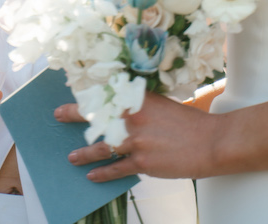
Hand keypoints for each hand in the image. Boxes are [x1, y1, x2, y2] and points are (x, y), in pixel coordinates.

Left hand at [57, 91, 212, 181]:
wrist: (209, 142)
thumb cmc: (188, 121)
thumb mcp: (161, 104)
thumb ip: (140, 106)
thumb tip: (124, 109)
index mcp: (138, 99)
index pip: (104, 94)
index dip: (86, 94)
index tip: (72, 92)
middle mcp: (133, 118)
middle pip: (97, 117)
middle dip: (75, 117)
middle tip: (59, 117)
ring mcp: (136, 142)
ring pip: (101, 147)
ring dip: (84, 153)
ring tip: (72, 157)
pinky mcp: (142, 163)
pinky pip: (116, 169)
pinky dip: (102, 174)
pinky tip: (93, 176)